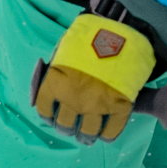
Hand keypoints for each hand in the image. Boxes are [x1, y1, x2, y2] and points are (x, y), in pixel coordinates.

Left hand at [30, 0, 160, 142]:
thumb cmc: (89, 37)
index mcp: (56, 82)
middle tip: (71, 128)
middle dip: (66, 128)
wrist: (121, 30)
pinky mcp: (119, 107)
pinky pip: (111, 131)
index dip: (48, 116)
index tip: (53, 117)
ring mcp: (97, 105)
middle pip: (65, 125)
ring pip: (87, 133)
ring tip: (86, 137)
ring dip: (85, 136)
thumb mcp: (63, 52)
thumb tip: (46, 93)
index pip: (44, 110)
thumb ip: (54, 72)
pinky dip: (107, 135)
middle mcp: (74, 98)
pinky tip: (104, 134)